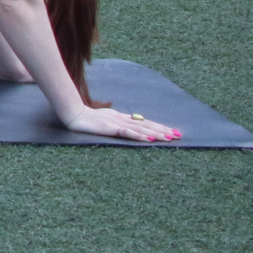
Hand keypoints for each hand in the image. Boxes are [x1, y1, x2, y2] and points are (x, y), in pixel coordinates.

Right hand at [66, 106, 181, 142]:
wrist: (73, 114)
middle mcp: (123, 119)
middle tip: (178, 135)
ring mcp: (118, 123)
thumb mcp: (105, 119)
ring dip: (156, 133)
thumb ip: (117, 122)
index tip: (172, 131)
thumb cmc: (87, 118)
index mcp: (122, 117)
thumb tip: (129, 126)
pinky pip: (128, 132)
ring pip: (141, 129)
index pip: (144, 122)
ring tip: (169, 138)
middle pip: (147, 125)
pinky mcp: (111, 128)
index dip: (159, 126)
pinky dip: (140, 136)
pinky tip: (150, 139)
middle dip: (163, 130)